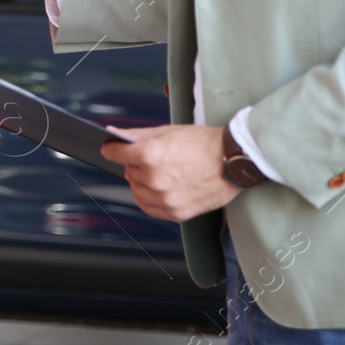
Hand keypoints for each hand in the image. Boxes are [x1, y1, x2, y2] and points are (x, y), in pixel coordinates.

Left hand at [99, 124, 239, 220]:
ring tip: (160, 172)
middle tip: (153, 158)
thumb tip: (113, 135)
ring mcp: (165, 198)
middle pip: (129, 172)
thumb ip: (136, 135)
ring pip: (137, 191)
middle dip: (135, 164)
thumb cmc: (204, 143)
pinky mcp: (176, 212)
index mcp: (150, 155)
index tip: (111, 150)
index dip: (113, 150)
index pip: (117, 154)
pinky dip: (149, 199)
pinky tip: (159, 189)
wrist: (233, 160)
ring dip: (142, 182)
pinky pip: (150, 208)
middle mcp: (155, 179)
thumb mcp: (167, 131)